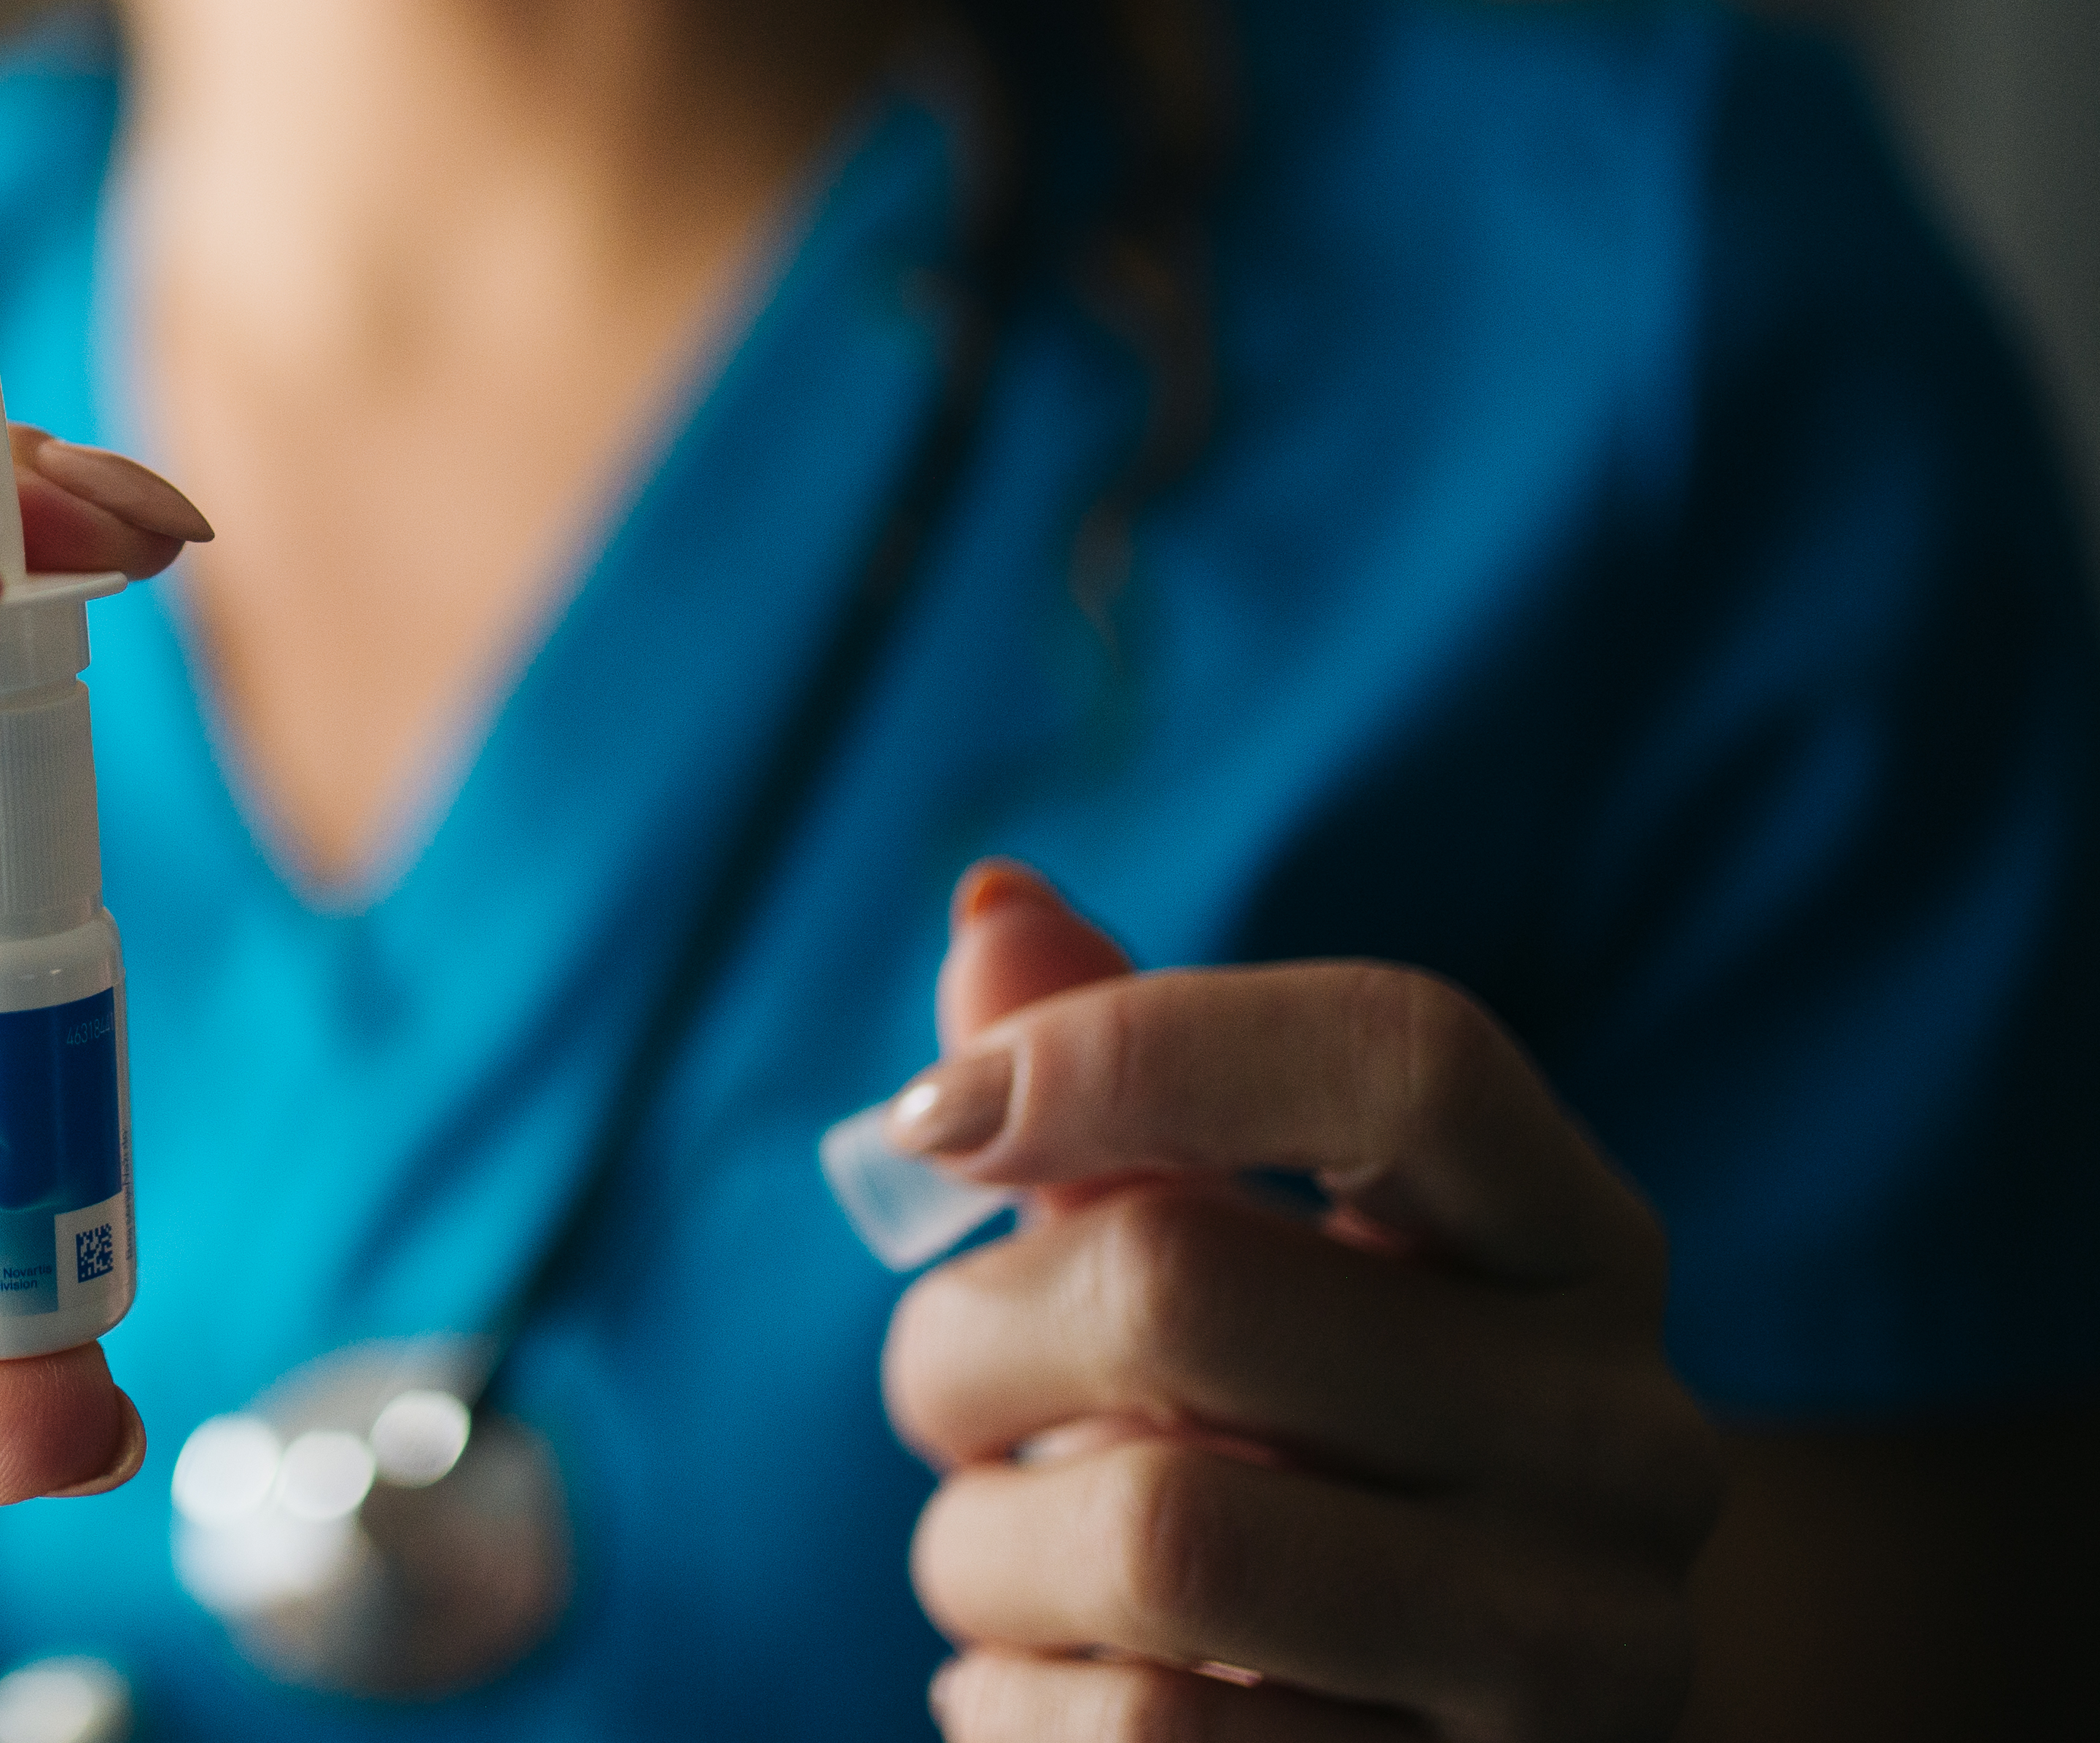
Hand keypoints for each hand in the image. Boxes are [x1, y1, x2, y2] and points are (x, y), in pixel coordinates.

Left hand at [882, 865, 1724, 1739]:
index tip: (936, 1117)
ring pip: (1154, 1532)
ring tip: (990, 1561)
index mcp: (1577, 1247)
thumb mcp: (1225, 1269)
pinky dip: (1014, 1706)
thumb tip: (993, 905)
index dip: (1133, 1047)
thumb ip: (1123, 1093)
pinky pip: (1146, 1740)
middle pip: (1184, 1287)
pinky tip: (1031, 1688)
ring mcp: (1581, 1651)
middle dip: (964, 1342)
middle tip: (945, 1399)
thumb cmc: (1289, 1473)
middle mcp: (1628, 1437)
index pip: (1400, 1052)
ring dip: (978, 1548)